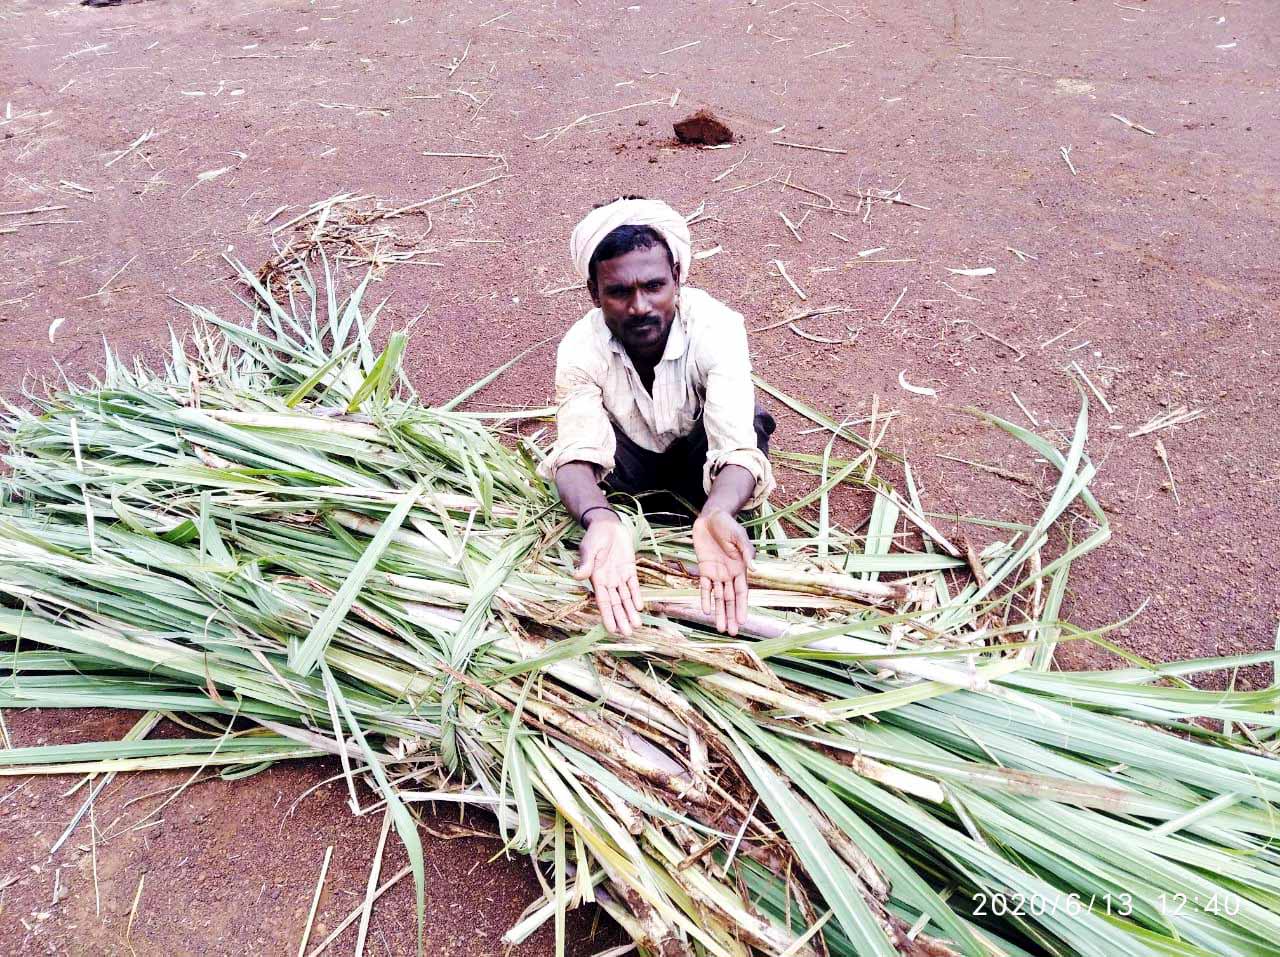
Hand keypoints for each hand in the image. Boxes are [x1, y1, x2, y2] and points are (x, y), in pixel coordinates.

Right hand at [573, 512, 643, 635]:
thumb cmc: (594, 536)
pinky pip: (633, 585)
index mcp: (596, 578)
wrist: (606, 525)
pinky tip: (640, 607)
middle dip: (621, 618)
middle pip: (616, 604)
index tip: (611, 630)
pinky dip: (636, 595)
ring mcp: (619, 576)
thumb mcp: (589, 549)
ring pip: (625, 598)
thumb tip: (577, 576)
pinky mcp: (629, 569)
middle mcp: (608, 581)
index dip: (607, 616)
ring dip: (630, 611)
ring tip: (636, 626)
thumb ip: (586, 563)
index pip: (603, 601)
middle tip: (628, 634)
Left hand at [692, 509, 753, 635]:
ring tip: (720, 628)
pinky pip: (704, 586)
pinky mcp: (703, 568)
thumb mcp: (739, 536)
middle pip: (730, 599)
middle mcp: (729, 574)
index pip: (742, 592)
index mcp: (740, 568)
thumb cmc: (728, 525)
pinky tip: (706, 610)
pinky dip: (705, 598)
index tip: (742, 621)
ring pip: (718, 597)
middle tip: (731, 632)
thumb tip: (755, 569)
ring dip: (719, 612)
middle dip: (731, 615)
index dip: (742, 607)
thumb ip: (746, 552)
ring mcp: (716, 572)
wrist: (711, 516)